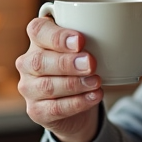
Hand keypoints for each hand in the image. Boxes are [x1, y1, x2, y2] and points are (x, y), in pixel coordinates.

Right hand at [15, 15, 102, 141]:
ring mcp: (29, 88)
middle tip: (91, 63)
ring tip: (96, 81)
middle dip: (67, 62)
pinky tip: (94, 96)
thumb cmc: (80, 68)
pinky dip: (78, 102)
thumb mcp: (85, 50)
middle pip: (40, 61)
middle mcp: (28, 63)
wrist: (78, 105)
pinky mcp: (36, 110)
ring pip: (47, 86)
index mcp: (38, 40)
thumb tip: (113, 35)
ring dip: (75, 83)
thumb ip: (90, 39)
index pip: (38, 30)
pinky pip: (55, 108)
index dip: (57, 36)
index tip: (80, 40)